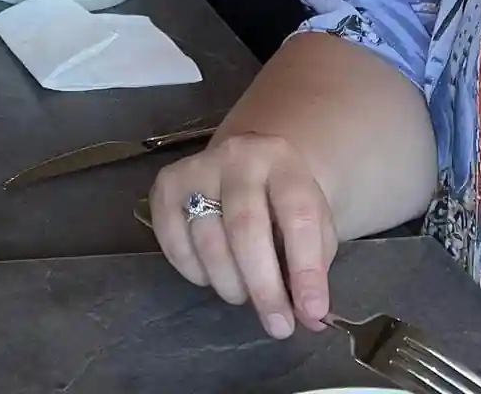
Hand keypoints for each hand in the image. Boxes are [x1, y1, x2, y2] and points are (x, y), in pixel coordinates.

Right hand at [150, 135, 338, 338]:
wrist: (249, 161)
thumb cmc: (284, 204)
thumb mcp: (314, 226)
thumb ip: (314, 268)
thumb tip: (309, 318)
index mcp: (284, 162)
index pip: (297, 215)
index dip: (306, 267)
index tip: (312, 311)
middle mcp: (238, 156)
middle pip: (245, 228)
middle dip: (263, 286)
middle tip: (278, 325)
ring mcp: (197, 168)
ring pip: (208, 239)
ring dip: (229, 284)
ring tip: (243, 295)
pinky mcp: (166, 185)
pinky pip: (174, 241)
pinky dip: (193, 271)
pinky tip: (211, 275)